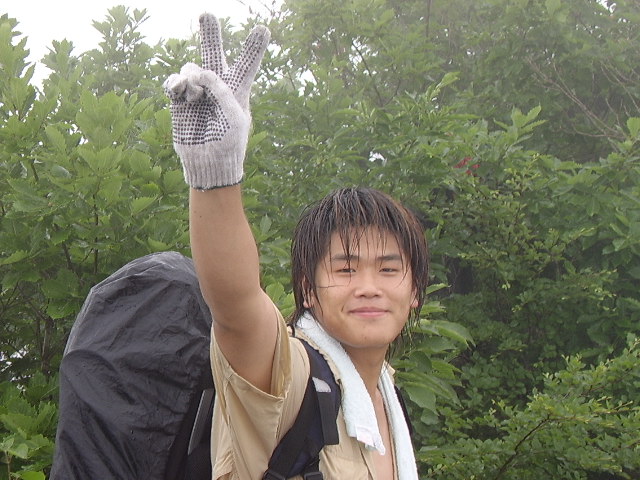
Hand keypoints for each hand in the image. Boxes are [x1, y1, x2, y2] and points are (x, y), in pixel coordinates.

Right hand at [164, 14, 269, 188]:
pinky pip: (174, 82)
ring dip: (192, 78)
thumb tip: (197, 72)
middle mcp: (217, 87)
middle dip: (210, 34)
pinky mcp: (179, 101)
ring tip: (195, 96)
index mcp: (238, 90)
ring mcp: (197, 92)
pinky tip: (179, 90)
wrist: (209, 163)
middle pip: (214, 54)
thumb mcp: (234, 116)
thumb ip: (221, 89)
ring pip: (191, 68)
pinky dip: (175, 82)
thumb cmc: (229, 142)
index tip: (263, 28)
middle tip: (206, 15)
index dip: (254, 47)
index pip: (247, 64)